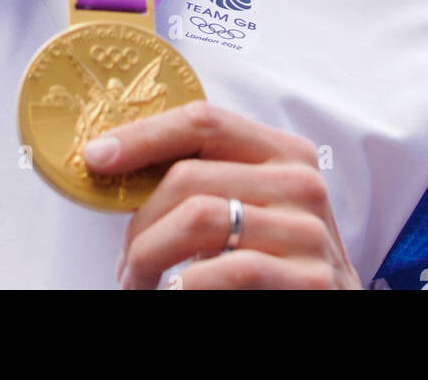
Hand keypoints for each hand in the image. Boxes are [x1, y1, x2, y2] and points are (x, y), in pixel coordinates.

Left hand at [82, 101, 361, 289]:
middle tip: (125, 258)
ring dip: (151, 255)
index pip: (202, 121)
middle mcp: (301, 181)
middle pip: (189, 176)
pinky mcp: (311, 279)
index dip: (143, 135)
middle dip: (140, 220)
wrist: (331, 306)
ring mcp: (310, 231)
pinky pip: (229, 270)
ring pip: (200, 219)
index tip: (96, 156)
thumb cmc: (275, 257)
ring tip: (139, 281)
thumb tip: (116, 163)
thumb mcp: (248, 204)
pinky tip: (173, 293)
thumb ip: (204, 178)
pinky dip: (185, 284)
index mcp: (282, 150)